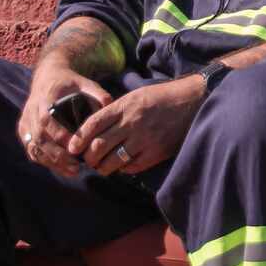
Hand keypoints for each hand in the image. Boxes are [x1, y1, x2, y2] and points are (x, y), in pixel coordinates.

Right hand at [17, 57, 113, 178]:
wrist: (46, 77)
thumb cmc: (68, 82)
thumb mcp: (83, 82)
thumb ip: (97, 92)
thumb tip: (111, 104)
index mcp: (44, 99)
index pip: (46, 119)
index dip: (59, 135)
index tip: (75, 147)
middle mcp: (31, 111)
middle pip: (39, 138)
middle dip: (56, 154)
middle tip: (76, 167)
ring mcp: (25, 122)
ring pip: (34, 147)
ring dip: (52, 161)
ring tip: (72, 171)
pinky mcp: (24, 131)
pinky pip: (31, 150)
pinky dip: (45, 161)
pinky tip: (61, 168)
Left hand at [68, 76, 205, 175]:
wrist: (192, 101)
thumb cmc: (162, 97)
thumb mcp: (136, 96)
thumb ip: (116, 111)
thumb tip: (95, 129)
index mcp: (124, 106)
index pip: (93, 124)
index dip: (78, 138)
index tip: (72, 148)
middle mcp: (131, 122)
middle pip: (98, 146)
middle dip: (88, 157)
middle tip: (87, 160)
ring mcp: (144, 139)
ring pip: (112, 161)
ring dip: (102, 167)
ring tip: (102, 167)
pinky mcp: (156, 152)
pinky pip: (131, 167)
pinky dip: (123, 169)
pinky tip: (122, 166)